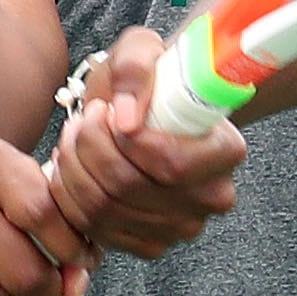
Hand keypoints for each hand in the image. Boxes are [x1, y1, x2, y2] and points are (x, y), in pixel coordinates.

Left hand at [48, 26, 246, 258]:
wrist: (153, 110)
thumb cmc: (152, 80)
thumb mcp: (143, 50)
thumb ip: (135, 70)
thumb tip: (125, 117)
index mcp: (226, 151)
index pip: (171, 164)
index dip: (125, 142)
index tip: (104, 111)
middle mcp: (212, 197)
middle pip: (130, 188)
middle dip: (89, 150)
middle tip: (81, 121)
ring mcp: (182, 227)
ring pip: (105, 211)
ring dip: (74, 171)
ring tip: (73, 139)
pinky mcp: (150, 245)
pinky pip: (94, 230)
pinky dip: (70, 198)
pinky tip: (73, 167)